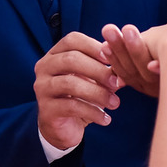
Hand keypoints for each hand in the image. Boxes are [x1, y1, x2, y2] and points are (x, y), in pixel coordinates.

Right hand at [34, 33, 120, 150]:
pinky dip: (93, 112)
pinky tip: (106, 119)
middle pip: (71, 59)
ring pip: (70, 84)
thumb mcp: (92, 79)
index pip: (72, 40)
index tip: (112, 58)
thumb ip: (104, 68)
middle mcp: (44, 67)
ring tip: (115, 103)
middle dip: (98, 70)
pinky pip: (71, 107)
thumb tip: (124, 62)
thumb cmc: (80, 96)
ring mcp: (42, 88)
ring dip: (97, 93)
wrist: (64, 126)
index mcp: (55, 54)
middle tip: (117, 83)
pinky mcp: (46, 109)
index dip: (93, 46)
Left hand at [103, 4, 166, 95]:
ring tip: (106, 33)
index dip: (140, 48)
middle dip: (124, 47)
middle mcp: (163, 82)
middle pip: (138, 66)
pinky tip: (103, 47)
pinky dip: (114, 62)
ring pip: (129, 71)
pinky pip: (124, 75)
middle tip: (109, 29)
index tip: (127, 30)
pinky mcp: (141, 83)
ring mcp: (150, 86)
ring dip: (116, 52)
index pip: (158, 62)